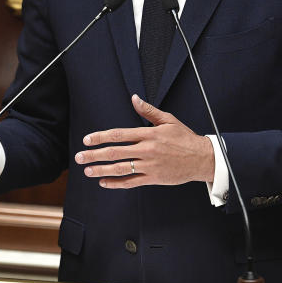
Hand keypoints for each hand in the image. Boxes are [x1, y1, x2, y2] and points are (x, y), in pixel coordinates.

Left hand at [75, 94, 213, 188]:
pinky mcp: (154, 178)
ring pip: (121, 169)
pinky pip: (131, 182)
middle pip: (115, 152)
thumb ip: (149, 111)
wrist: (202, 158)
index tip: (87, 140)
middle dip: (94, 155)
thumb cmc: (185, 138)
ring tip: (87, 171)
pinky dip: (116, 183)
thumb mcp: (168, 120)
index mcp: (149, 134)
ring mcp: (150, 165)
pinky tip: (104, 182)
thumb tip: (134, 98)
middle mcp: (147, 149)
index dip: (101, 137)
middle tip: (79, 157)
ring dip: (102, 170)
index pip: (119, 134)